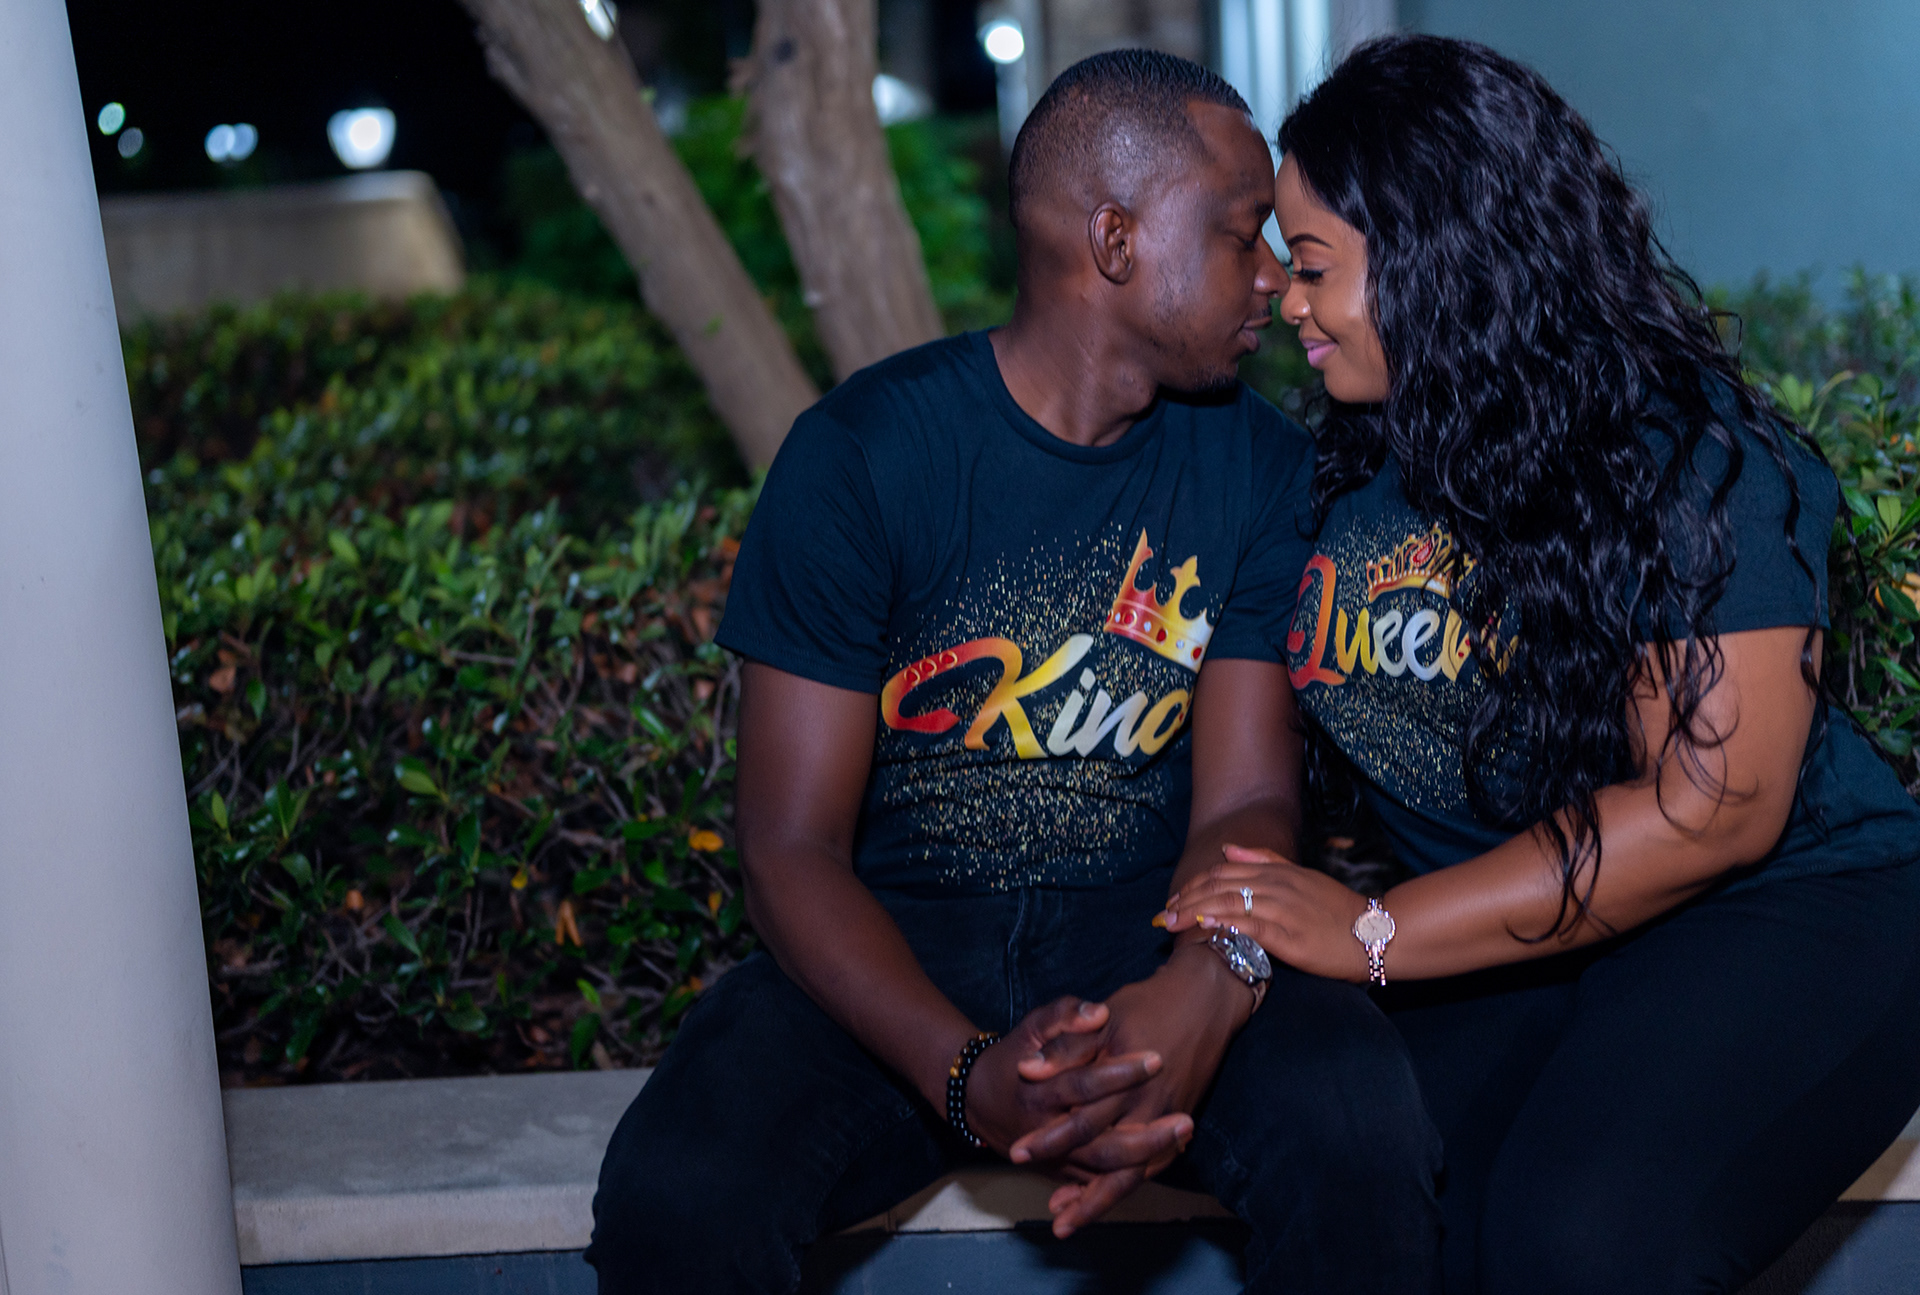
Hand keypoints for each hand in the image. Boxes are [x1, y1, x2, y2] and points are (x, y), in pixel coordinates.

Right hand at [964, 996, 1187, 1162]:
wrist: (978, 1099)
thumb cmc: (1014, 1055)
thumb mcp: (1032, 1026)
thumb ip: (1064, 1015)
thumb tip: (1099, 1013)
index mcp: (1038, 1092)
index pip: (1084, 1085)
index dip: (1119, 1073)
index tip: (1156, 1058)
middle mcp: (1045, 1132)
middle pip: (1099, 1142)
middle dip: (1144, 1134)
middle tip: (1185, 1119)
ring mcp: (1054, 1157)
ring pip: (1103, 1169)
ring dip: (1144, 1157)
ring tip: (1182, 1136)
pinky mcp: (1061, 1170)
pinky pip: (1097, 1181)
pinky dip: (1131, 1174)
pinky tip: (1165, 1158)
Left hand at [1010, 946, 1251, 1235]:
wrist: (1204, 999)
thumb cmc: (1148, 1005)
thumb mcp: (1104, 1019)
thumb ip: (1066, 1048)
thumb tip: (1028, 1070)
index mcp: (1123, 1079)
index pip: (1081, 1118)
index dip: (1049, 1138)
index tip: (1018, 1152)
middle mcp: (1147, 1105)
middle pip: (1106, 1155)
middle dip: (1077, 1186)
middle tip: (1049, 1209)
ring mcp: (1166, 1117)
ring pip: (1131, 1172)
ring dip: (1100, 1199)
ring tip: (1069, 1221)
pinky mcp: (1179, 1121)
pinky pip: (1153, 1165)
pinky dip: (1127, 1184)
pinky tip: (1104, 1197)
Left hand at [1162, 844, 1370, 980]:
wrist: (1376, 933)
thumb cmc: (1337, 910)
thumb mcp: (1301, 876)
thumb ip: (1264, 860)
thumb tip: (1228, 849)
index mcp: (1277, 872)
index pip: (1222, 873)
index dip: (1194, 885)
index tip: (1173, 901)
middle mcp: (1276, 886)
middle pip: (1219, 887)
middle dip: (1186, 900)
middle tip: (1162, 915)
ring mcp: (1283, 910)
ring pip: (1229, 904)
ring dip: (1195, 913)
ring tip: (1171, 923)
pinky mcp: (1290, 936)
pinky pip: (1251, 926)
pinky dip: (1225, 924)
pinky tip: (1205, 927)